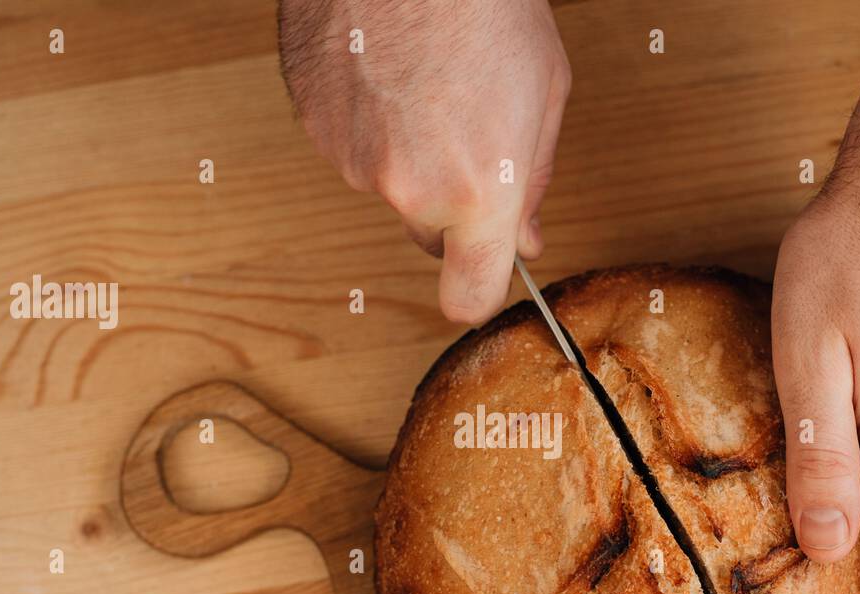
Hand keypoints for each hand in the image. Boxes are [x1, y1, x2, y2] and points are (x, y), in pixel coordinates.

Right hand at [278, 0, 570, 322]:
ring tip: (426, 81)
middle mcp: (409, 190)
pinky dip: (368, 120)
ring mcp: (353, 161)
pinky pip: (350, 146)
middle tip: (467, 131)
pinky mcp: (316, 127)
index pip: (467, 297)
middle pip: (429, 234)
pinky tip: (387, 71)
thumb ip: (531, 180)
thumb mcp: (544, 91)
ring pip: (388, 184)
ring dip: (407, 151)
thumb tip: (524, 236)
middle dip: (450, 204)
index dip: (476, 290)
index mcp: (477, 192)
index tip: (482, 277)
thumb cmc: (483, 2)